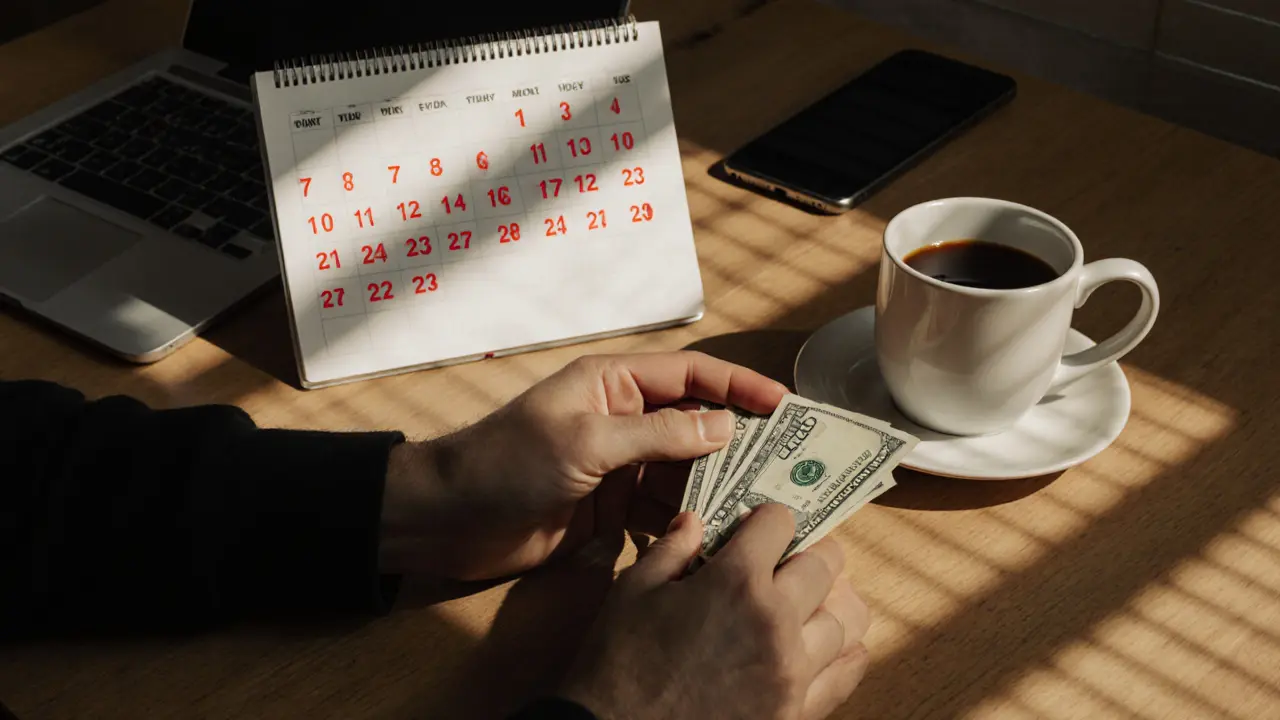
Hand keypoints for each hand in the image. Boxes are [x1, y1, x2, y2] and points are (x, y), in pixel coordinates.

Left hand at [378, 351, 786, 580]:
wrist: (449, 520)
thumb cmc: (508, 463)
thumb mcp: (586, 442)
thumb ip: (658, 435)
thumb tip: (726, 427)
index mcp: (614, 384)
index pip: (691, 375)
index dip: (739, 386)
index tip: (784, 405)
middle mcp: (622, 419)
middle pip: (695, 426)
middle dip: (739, 445)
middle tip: (789, 467)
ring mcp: (617, 466)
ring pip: (683, 472)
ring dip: (717, 489)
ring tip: (762, 509)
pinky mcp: (610, 509)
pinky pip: (662, 510)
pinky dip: (687, 522)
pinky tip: (714, 538)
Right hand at [559, 504, 871, 719]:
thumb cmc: (619, 662)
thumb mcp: (633, 592)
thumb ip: (671, 549)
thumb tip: (696, 521)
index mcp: (735, 582)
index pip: (779, 524)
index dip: (768, 518)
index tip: (761, 525)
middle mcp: (775, 620)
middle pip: (824, 566)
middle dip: (810, 551)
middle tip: (793, 556)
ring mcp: (791, 670)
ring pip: (844, 618)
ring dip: (829, 602)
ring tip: (812, 601)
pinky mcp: (796, 711)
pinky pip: (845, 676)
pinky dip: (847, 654)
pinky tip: (837, 645)